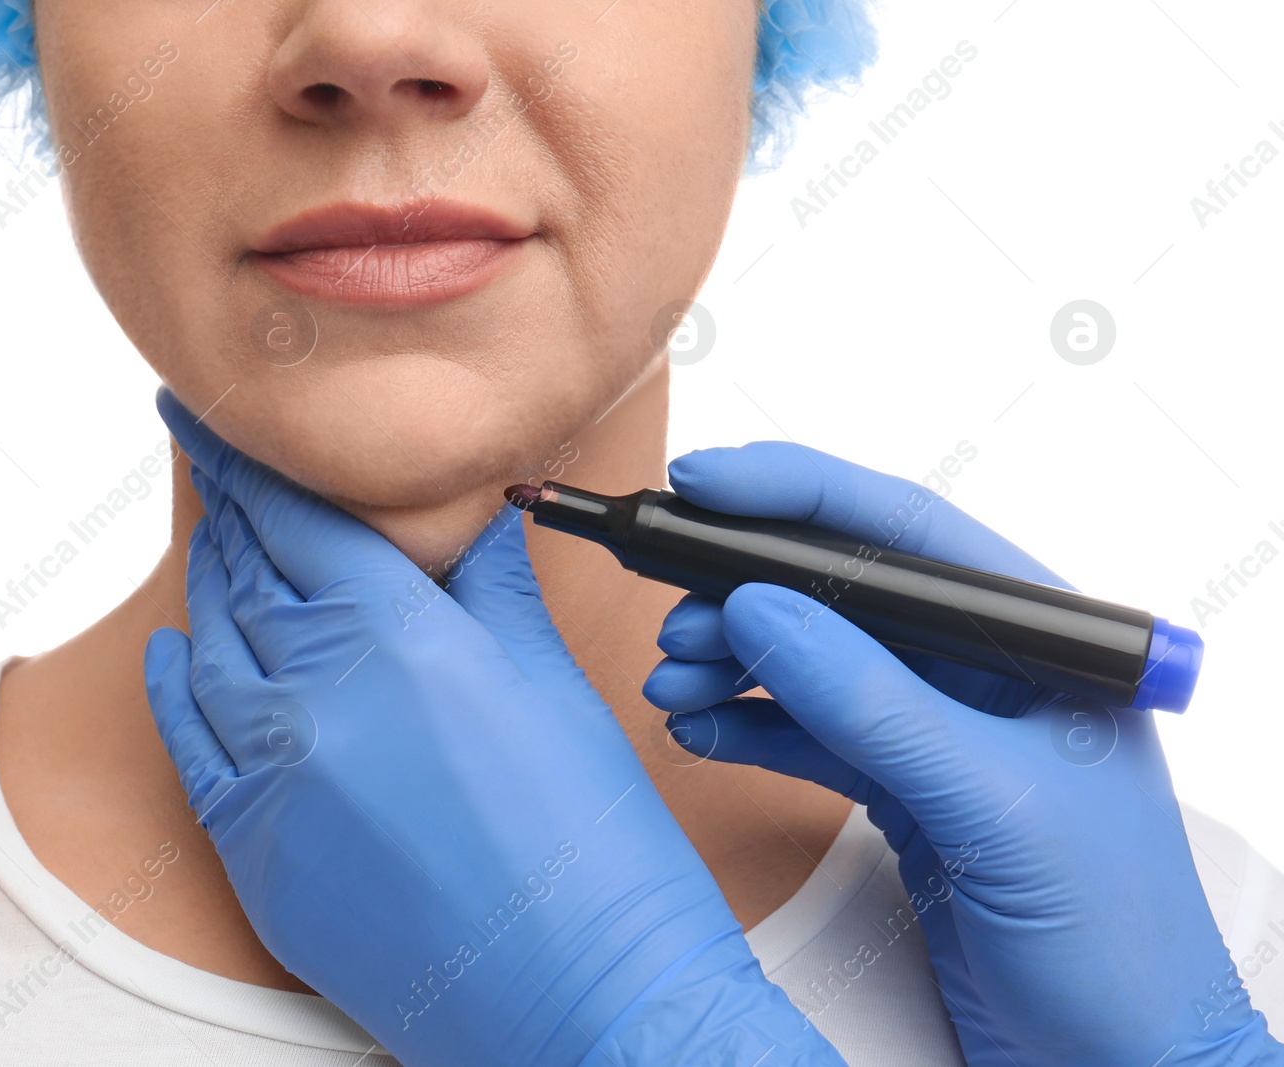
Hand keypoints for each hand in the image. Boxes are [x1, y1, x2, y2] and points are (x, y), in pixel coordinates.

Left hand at [142, 390, 846, 1066]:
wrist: (578, 1002)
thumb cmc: (592, 848)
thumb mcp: (550, 689)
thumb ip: (491, 590)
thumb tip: (476, 520)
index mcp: (398, 635)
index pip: (293, 516)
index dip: (238, 455)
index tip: (198, 403)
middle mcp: (315, 694)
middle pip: (245, 571)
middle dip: (225, 508)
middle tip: (207, 459)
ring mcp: (272, 776)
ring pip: (212, 648)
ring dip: (209, 587)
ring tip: (212, 546)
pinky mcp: (254, 852)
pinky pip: (191, 743)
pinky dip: (178, 685)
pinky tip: (176, 651)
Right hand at [645, 441, 1283, 1065]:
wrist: (1121, 1063)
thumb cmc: (1117, 940)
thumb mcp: (996, 806)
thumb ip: (879, 705)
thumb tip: (769, 611)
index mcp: (1034, 641)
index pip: (905, 532)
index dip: (798, 495)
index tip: (704, 485)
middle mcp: (981, 672)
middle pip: (840, 592)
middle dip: (742, 592)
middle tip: (670, 610)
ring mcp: (936, 732)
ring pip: (811, 661)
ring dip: (730, 663)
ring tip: (672, 679)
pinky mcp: (901, 790)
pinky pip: (804, 734)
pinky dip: (744, 727)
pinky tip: (699, 729)